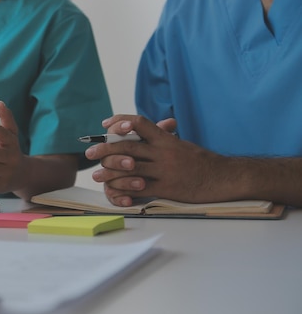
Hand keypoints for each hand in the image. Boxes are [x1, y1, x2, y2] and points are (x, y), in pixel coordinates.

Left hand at [85, 114, 223, 205]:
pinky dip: (125, 190)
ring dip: (110, 172)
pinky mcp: (167, 188)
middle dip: (105, 149)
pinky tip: (114, 192)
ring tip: (97, 175)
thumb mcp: (180, 143)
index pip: (139, 122)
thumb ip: (161, 136)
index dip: (120, 121)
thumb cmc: (200, 160)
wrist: (223, 178)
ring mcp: (164, 171)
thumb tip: (142, 127)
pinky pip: (141, 189)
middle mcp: (163, 152)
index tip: (106, 124)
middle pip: (128, 147)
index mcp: (165, 139)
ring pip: (130, 169)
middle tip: (90, 152)